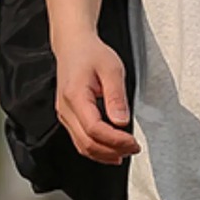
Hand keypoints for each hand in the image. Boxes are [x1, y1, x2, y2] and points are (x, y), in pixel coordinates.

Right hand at [54, 32, 140, 163]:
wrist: (73, 45)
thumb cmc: (91, 53)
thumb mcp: (112, 69)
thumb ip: (116, 97)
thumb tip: (122, 122)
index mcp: (75, 96)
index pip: (94, 129)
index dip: (115, 140)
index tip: (133, 142)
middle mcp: (65, 109)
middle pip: (87, 143)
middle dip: (113, 151)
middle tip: (134, 148)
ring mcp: (64, 115)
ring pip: (82, 146)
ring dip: (105, 154)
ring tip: (126, 152)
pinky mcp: (68, 117)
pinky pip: (80, 140)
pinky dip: (97, 149)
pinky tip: (112, 150)